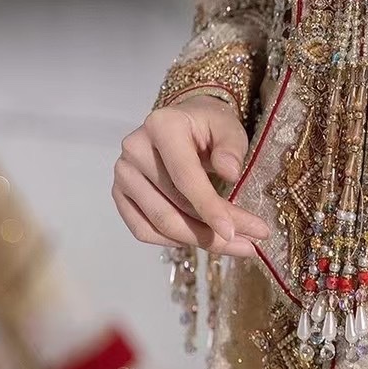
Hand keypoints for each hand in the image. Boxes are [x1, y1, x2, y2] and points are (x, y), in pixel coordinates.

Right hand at [112, 94, 270, 257]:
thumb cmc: (208, 126)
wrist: (184, 123)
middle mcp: (135, 149)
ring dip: (198, 241)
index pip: (185, 177)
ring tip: (233, 245)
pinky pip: (143, 230)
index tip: (233, 232)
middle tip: (248, 245)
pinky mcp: (120, 194)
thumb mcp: (228, 127)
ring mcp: (123, 173)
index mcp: (162, 126)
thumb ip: (232, 147)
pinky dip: (174, 241)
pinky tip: (200, 239)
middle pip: (172, 207)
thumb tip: (231, 172)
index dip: (209, 208)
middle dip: (212, 233)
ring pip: (160, 224)